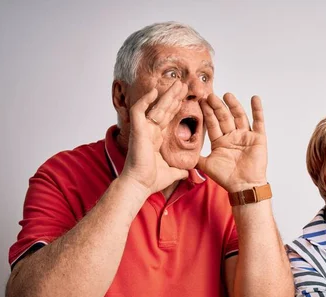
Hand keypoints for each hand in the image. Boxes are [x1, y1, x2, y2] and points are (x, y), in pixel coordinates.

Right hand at [120, 81, 188, 195]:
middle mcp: (150, 131)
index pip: (168, 118)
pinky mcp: (137, 130)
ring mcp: (143, 129)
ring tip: (178, 83)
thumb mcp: (172, 173)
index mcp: (156, 138)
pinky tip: (154, 90)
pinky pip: (139, 110)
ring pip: (155, 106)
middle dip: (174, 96)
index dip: (176, 107)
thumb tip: (188, 173)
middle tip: (184, 85)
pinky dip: (145, 100)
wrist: (140, 185)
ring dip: (166, 94)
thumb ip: (180, 170)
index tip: (186, 98)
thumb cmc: (151, 180)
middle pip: (163, 109)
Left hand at [197, 93, 267, 192]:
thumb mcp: (206, 166)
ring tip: (227, 95)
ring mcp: (245, 136)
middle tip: (210, 95)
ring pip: (239, 116)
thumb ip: (195, 157)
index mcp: (220, 141)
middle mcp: (232, 136)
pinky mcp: (258, 138)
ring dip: (234, 105)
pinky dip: (257, 110)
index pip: (213, 123)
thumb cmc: (226, 178)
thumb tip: (180, 153)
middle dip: (217, 107)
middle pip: (224, 117)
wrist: (243, 186)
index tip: (201, 101)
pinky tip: (254, 98)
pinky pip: (258, 122)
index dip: (207, 112)